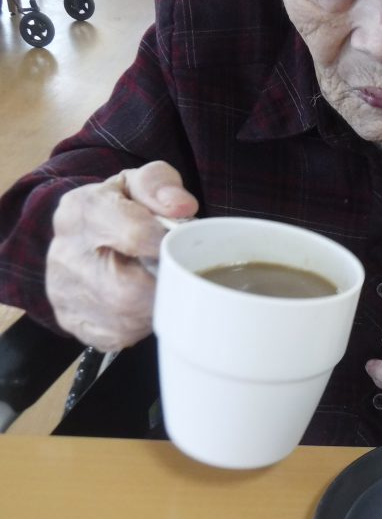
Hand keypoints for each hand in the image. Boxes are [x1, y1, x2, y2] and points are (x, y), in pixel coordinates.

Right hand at [45, 161, 197, 351]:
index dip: (168, 243)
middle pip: (129, 288)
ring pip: (127, 317)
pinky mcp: (73, 321)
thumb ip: (161, 184)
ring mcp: (64, 293)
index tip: (181, 243)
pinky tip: (144, 302)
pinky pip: (120, 336)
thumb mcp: (140, 182)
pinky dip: (141, 323)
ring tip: (162, 283)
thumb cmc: (122, 208)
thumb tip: (181, 208)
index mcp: (80, 211)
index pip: (134, 234)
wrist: (88, 236)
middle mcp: (65, 254)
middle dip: (165, 283)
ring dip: (156, 305)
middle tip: (178, 271)